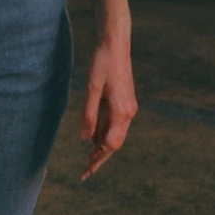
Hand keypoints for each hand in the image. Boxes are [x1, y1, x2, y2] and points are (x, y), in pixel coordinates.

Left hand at [80, 36, 136, 180]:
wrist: (115, 42)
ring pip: (115, 133)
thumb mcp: (91, 88)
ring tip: (88, 159)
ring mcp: (128, 106)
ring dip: (102, 146)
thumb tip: (85, 139)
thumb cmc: (102, 62)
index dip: (98, 158)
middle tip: (86, 171)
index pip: (111, 144)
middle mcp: (128, 112)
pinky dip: (105, 133)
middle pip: (115, 142)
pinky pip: (115, 122)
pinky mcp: (125, 100)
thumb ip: (89, 114)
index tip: (86, 170)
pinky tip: (94, 137)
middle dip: (101, 157)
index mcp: (121, 111)